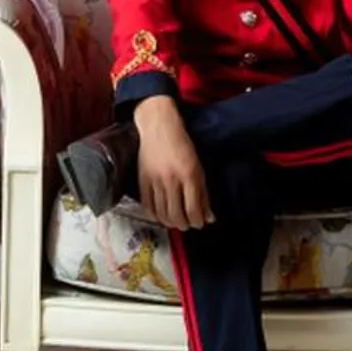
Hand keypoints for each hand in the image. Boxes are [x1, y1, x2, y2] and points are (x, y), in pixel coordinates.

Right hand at [133, 95, 213, 230]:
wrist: (159, 125)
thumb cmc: (182, 144)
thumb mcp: (198, 167)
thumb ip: (204, 194)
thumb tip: (209, 218)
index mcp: (189, 174)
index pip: (193, 210)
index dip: (198, 222)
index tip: (199, 222)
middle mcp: (171, 179)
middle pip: (177, 216)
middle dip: (184, 224)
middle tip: (187, 223)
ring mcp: (155, 180)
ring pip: (162, 214)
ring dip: (170, 222)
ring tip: (175, 220)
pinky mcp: (142, 180)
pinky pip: (147, 206)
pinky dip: (155, 216)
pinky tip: (160, 215)